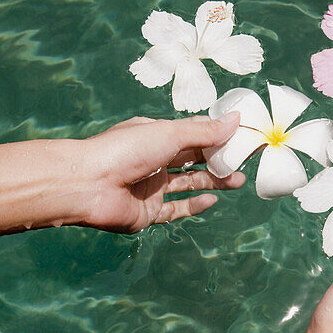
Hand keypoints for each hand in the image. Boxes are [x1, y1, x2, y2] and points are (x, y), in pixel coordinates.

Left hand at [76, 114, 244, 232]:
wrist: (89, 185)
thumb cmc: (124, 150)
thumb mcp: (169, 134)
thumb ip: (204, 131)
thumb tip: (236, 120)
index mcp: (155, 136)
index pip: (192, 133)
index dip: (216, 134)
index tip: (241, 136)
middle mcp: (153, 160)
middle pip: (193, 159)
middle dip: (219, 159)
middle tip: (244, 161)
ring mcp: (151, 187)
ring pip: (188, 183)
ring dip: (213, 181)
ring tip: (237, 181)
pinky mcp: (148, 212)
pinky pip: (176, 209)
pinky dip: (195, 205)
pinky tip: (212, 200)